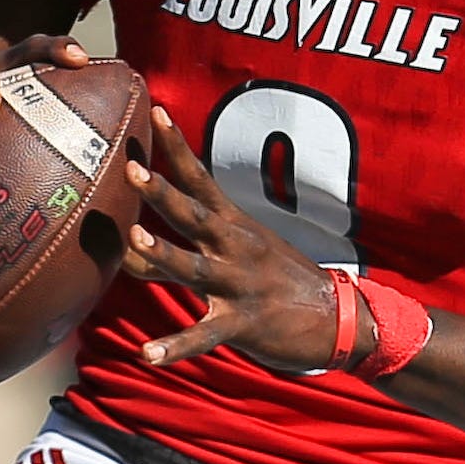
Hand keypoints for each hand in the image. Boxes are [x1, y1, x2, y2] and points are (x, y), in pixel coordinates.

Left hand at [121, 107, 375, 372]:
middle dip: (161, 193)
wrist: (339, 318)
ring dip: (164, 254)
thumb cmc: (277, 280)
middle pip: (192, 215)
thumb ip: (183, 246)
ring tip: (134, 241)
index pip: (200, 177)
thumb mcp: (237, 251)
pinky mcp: (242, 324)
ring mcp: (238, 285)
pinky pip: (203, 336)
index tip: (155, 109)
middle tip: (132, 170)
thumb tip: (125, 245)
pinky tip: (147, 354)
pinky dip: (175, 346)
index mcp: (233, 225)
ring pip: (194, 268)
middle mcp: (234, 248)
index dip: (176, 146)